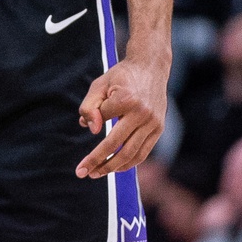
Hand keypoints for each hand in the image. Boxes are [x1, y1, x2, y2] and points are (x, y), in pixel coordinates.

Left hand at [76, 55, 168, 178]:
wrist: (151, 68)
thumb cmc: (120, 77)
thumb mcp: (99, 85)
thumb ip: (89, 106)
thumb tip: (90, 130)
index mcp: (127, 100)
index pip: (103, 118)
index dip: (94, 120)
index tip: (88, 122)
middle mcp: (143, 114)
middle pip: (117, 145)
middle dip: (98, 161)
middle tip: (82, 173)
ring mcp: (154, 123)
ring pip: (132, 153)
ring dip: (113, 167)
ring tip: (96, 173)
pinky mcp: (159, 129)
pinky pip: (143, 152)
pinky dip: (129, 163)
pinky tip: (115, 167)